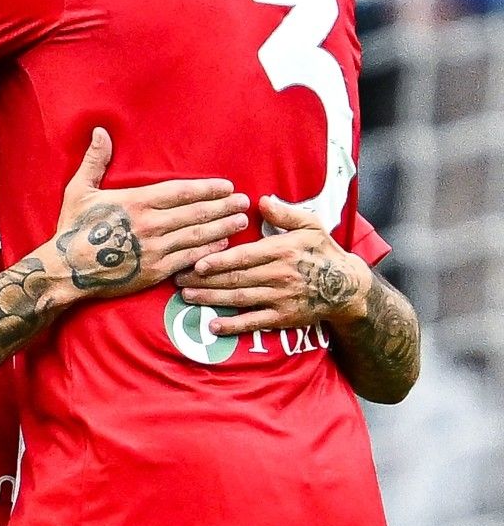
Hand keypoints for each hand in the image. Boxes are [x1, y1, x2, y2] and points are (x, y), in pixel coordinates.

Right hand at [39, 129, 250, 300]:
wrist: (66, 269)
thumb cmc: (73, 228)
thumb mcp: (79, 190)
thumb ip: (95, 161)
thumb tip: (99, 132)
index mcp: (136, 202)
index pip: (181, 192)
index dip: (207, 188)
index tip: (226, 186)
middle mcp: (150, 224)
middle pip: (196, 213)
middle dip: (223, 206)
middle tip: (243, 202)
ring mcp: (155, 248)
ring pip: (197, 235)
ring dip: (222, 227)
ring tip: (240, 221)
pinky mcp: (155, 270)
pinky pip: (189, 259)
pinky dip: (209, 251)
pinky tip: (222, 245)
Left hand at [176, 195, 371, 336]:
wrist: (347, 287)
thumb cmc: (323, 251)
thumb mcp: (310, 226)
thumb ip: (284, 213)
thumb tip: (260, 200)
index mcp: (282, 251)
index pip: (244, 257)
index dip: (219, 261)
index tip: (196, 263)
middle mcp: (280, 275)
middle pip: (235, 278)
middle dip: (204, 280)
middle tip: (178, 279)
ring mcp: (281, 298)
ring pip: (239, 299)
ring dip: (210, 299)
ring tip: (186, 297)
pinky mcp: (284, 317)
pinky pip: (254, 322)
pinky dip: (233, 325)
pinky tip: (212, 325)